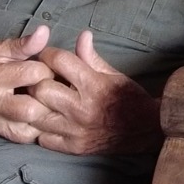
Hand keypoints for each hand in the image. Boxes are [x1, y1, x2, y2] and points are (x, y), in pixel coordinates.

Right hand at [0, 26, 55, 143]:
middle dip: (48, 98)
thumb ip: (23, 44)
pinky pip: (21, 138)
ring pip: (29, 130)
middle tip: (50, 88)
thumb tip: (45, 32)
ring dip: (43, 117)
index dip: (47, 68)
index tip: (47, 66)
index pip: (34, 74)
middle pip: (32, 110)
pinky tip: (37, 115)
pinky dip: (34, 128)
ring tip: (45, 102)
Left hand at [27, 30, 162, 154]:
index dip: (49, 54)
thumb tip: (82, 35)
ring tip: (43, 100)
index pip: (59, 61)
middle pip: (41, 89)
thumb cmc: (129, 97)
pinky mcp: (72, 148)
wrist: (147, 130)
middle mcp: (81, 109)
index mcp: (94, 86)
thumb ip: (91, 57)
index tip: (49, 57)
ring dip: (36, 105)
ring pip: (36, 115)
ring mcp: (75, 131)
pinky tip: (49, 120)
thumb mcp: (113, 74)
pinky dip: (41, 129)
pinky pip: (41, 138)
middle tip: (43, 79)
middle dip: (38, 80)